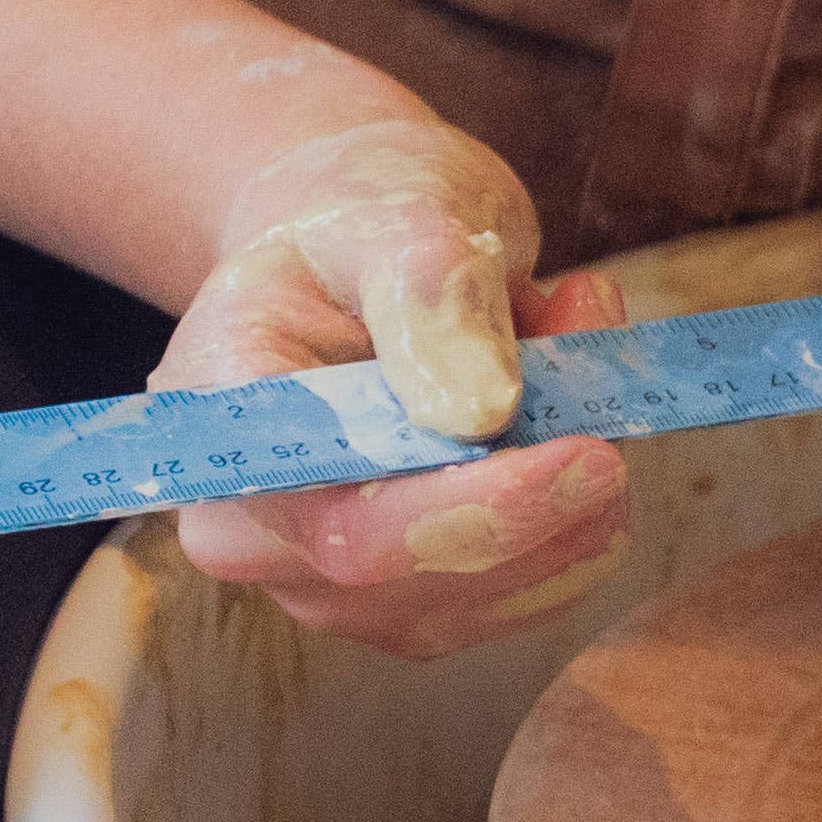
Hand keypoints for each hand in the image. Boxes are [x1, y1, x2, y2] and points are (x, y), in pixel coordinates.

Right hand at [156, 120, 635, 657]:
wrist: (353, 258)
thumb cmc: (358, 224)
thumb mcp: (393, 215)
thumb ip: (432, 298)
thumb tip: (483, 412)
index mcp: (229, 431)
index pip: (343, 522)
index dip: (471, 511)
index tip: (591, 452)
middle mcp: (255, 536)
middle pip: (423, 576)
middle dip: (549, 480)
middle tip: (592, 322)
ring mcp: (333, 587)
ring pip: (503, 586)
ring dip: (579, 473)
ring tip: (565, 329)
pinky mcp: (417, 606)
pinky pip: (543, 583)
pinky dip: (588, 497)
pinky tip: (567, 400)